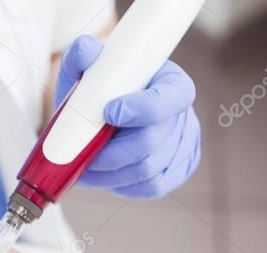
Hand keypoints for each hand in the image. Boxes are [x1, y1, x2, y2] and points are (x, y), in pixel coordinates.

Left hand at [55, 35, 201, 198]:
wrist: (107, 113)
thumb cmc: (101, 89)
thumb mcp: (88, 69)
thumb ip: (82, 54)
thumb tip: (87, 51)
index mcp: (170, 83)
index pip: (170, 97)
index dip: (143, 109)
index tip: (109, 112)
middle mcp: (183, 115)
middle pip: (152, 142)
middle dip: (112, 152)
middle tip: (83, 155)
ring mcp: (184, 145)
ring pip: (148, 170)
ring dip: (112, 173)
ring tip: (86, 168)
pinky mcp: (176, 171)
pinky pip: (151, 187)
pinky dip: (124, 186)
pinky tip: (106, 176)